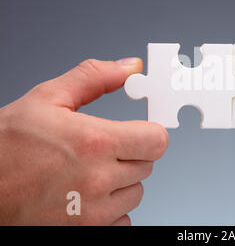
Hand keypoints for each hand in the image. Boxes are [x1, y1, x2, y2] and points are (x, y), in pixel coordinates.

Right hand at [0, 58, 168, 224]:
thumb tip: (130, 67)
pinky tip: (85, 196)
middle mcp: (97, 180)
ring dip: (121, 182)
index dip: (150, 133)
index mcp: (93, 142)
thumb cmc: (5, 148)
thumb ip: (94, 78)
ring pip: (136, 192)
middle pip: (147, 165)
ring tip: (88, 172)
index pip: (157, 141)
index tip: (140, 131)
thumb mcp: (47, 99)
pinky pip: (123, 220)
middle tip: (102, 148)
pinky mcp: (86, 232)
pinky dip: (111, 208)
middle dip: (131, 154)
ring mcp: (92, 212)